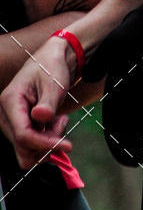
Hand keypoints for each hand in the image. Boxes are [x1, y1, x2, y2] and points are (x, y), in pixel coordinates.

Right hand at [0, 37, 74, 168]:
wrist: (52, 60)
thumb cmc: (51, 67)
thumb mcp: (53, 82)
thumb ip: (48, 102)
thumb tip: (40, 117)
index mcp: (11, 101)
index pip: (23, 135)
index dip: (44, 144)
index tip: (67, 144)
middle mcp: (7, 115)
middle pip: (23, 147)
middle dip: (46, 143)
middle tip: (63, 124)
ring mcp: (13, 122)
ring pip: (28, 148)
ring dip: (48, 140)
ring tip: (60, 120)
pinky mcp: (21, 126)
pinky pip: (33, 143)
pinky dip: (48, 137)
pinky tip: (56, 120)